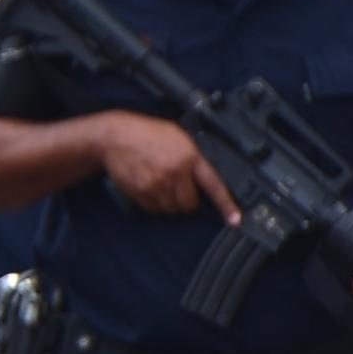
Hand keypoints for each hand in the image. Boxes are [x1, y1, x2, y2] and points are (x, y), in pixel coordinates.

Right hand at [94, 113, 238, 220]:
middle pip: (189, 205)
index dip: (226, 205)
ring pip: (171, 209)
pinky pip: (154, 209)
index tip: (236, 220)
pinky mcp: (141, 193)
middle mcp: (175, 173)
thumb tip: (202, 178)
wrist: (116, 136)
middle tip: (179, 189)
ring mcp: (157, 185)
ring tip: (161, 183)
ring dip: (169, 202)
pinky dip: (154, 202)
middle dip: (187, 201)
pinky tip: (149, 185)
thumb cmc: (147, 133)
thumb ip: (193, 157)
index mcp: (189, 158)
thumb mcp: (178, 137)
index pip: (213, 186)